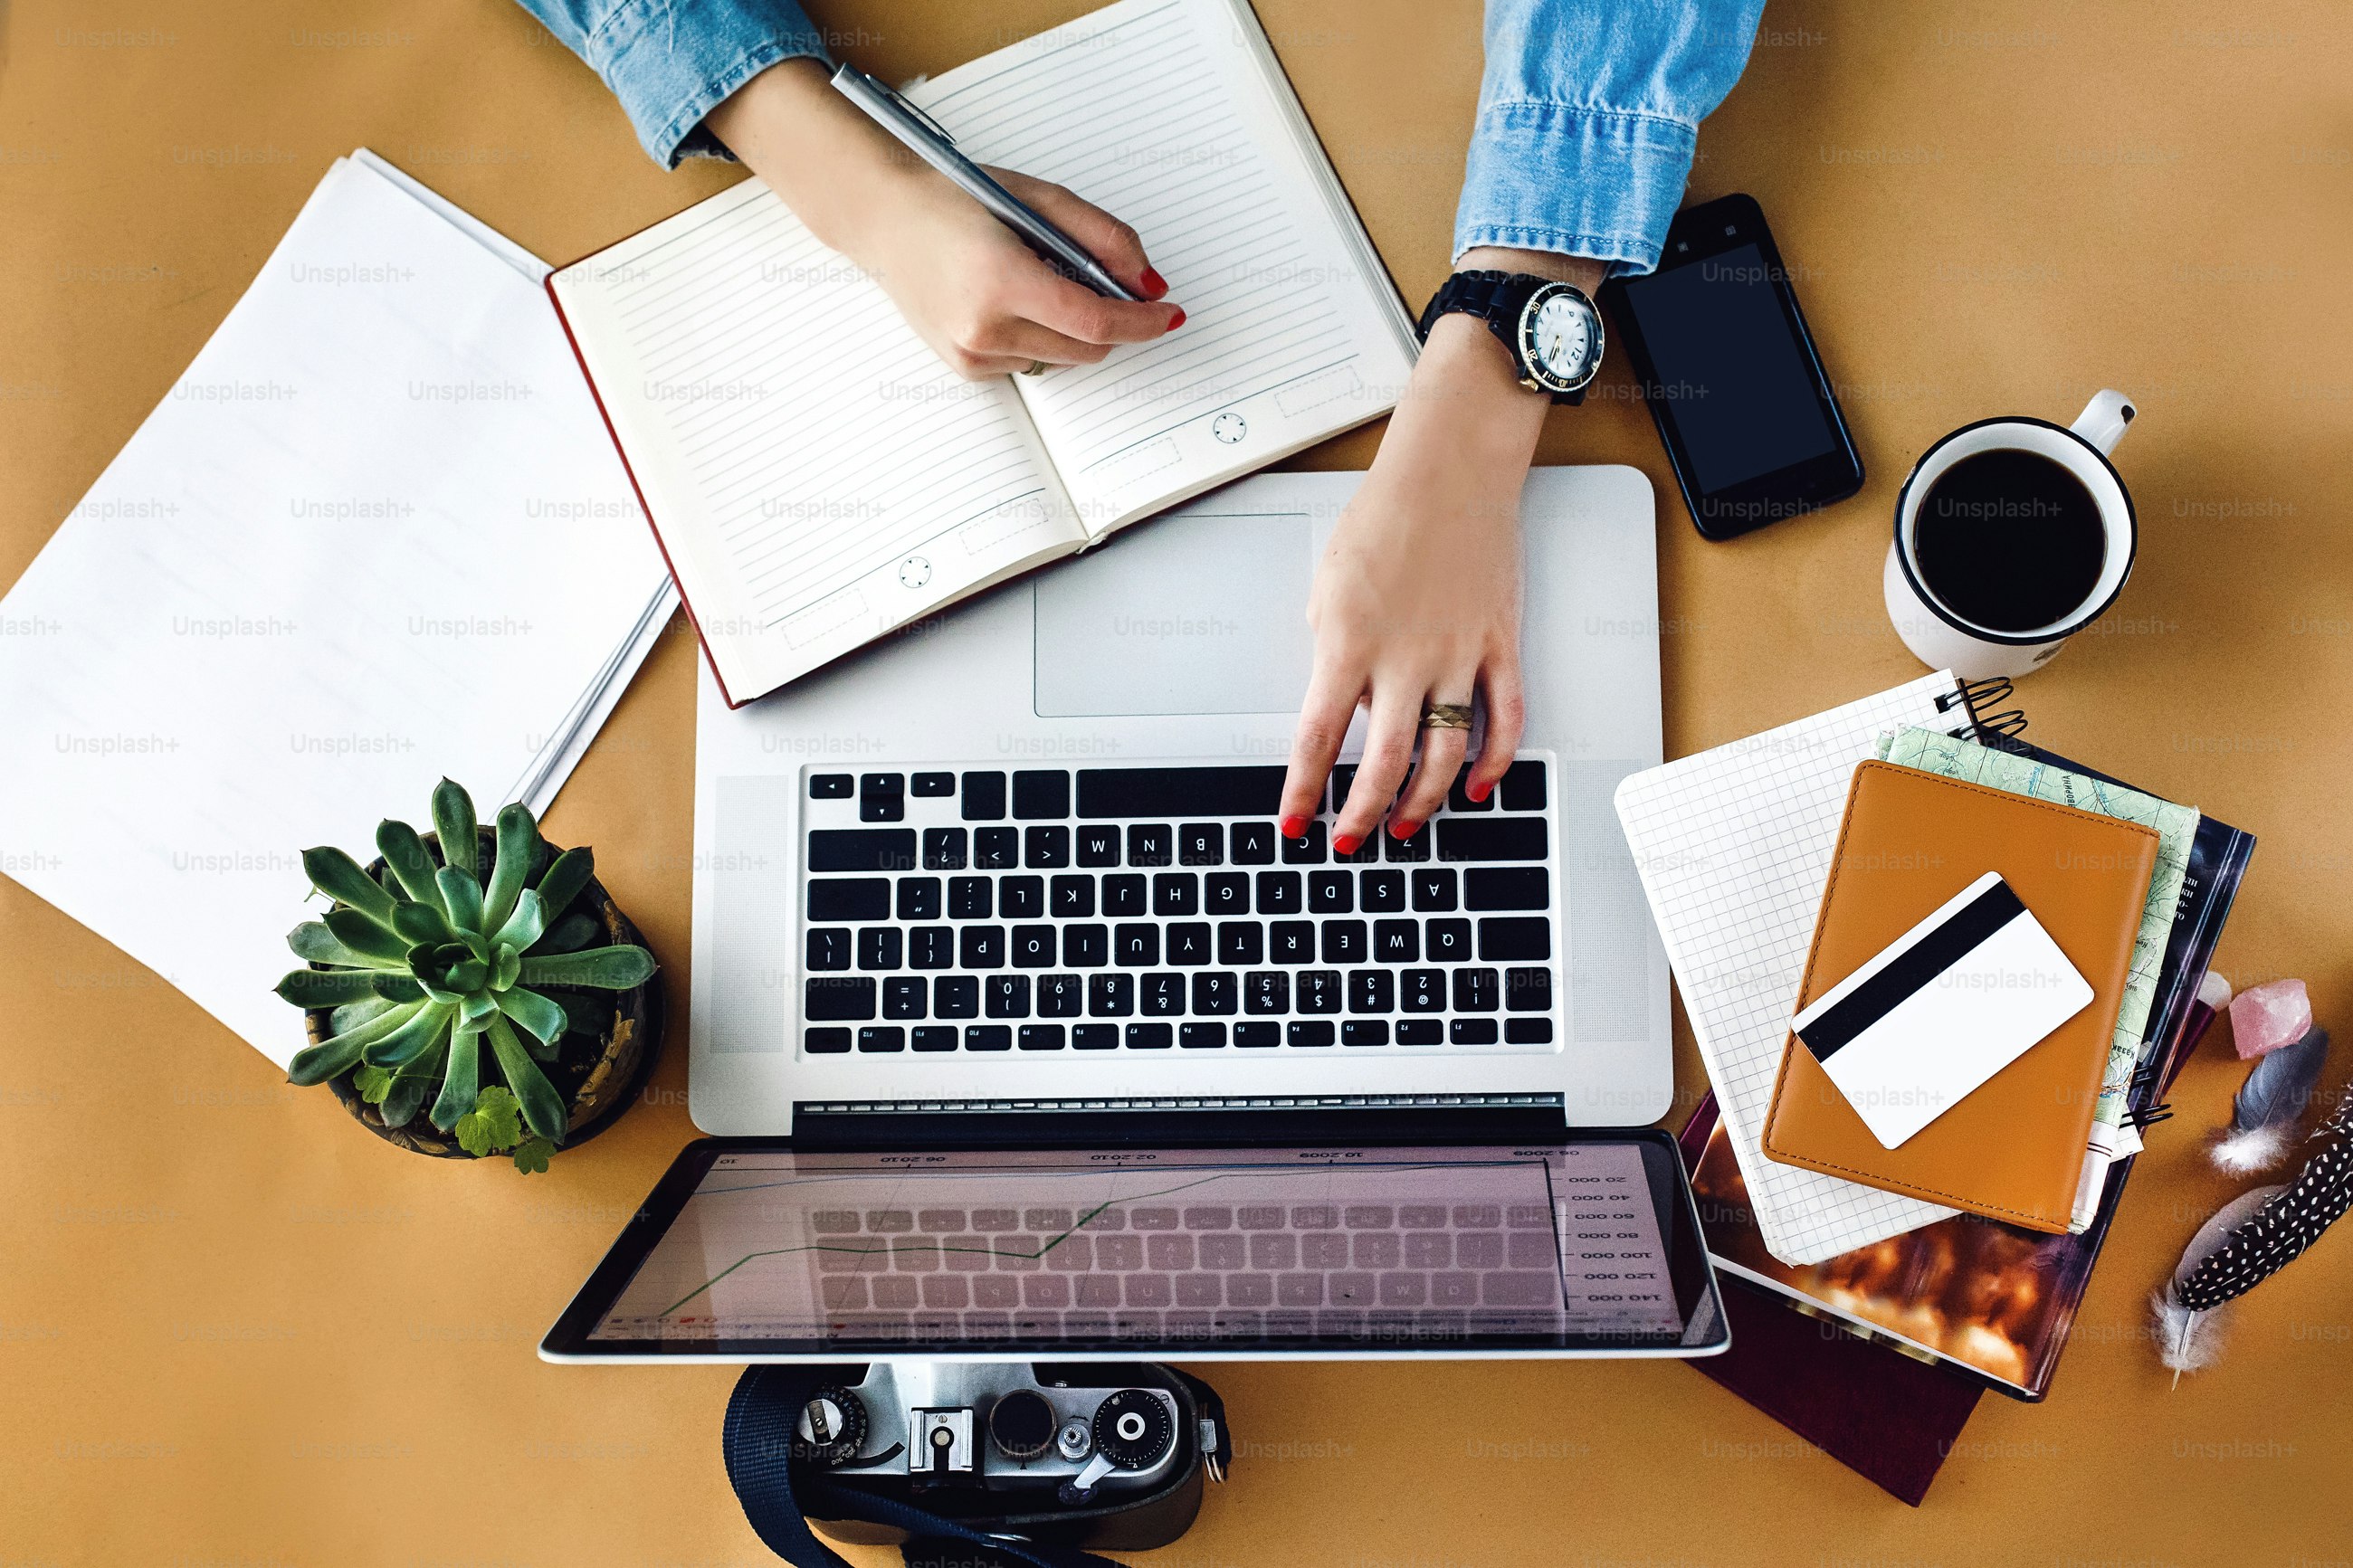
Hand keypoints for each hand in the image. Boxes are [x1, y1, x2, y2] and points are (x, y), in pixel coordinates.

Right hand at [706, 59, 1181, 377]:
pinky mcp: (964, 367)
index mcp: (1001, 279)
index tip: (1168, 315)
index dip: (1141, 322)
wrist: (886, 218)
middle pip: (1086, 348)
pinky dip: (1039, 337)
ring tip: (1037, 280)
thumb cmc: (959, 199)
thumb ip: (1104, 239)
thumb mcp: (1040, 200)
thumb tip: (1149, 285)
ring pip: (1062, 359)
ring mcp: (970, 353)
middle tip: (1103, 283)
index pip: (1095, 321)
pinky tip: (1009, 301)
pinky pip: (1031, 363)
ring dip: (1071, 329)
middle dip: (1109, 322)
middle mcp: (982, 326)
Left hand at [1276, 250, 1604, 849]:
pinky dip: (1495, 762)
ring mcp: (1458, 654)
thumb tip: (1340, 705)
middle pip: (1383, 762)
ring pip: (1445, 753)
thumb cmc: (1384, 517)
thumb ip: (1332, 651)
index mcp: (1347, 643)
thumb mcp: (1327, 586)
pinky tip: (1478, 786)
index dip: (1303, 791)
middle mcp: (1404, 657)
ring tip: (1408, 825)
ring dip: (1424, 800)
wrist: (1450, 470)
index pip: (1317, 739)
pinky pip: (1505, 718)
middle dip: (1364, 814)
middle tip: (1351, 841)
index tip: (1294, 823)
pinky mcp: (1500, 644)